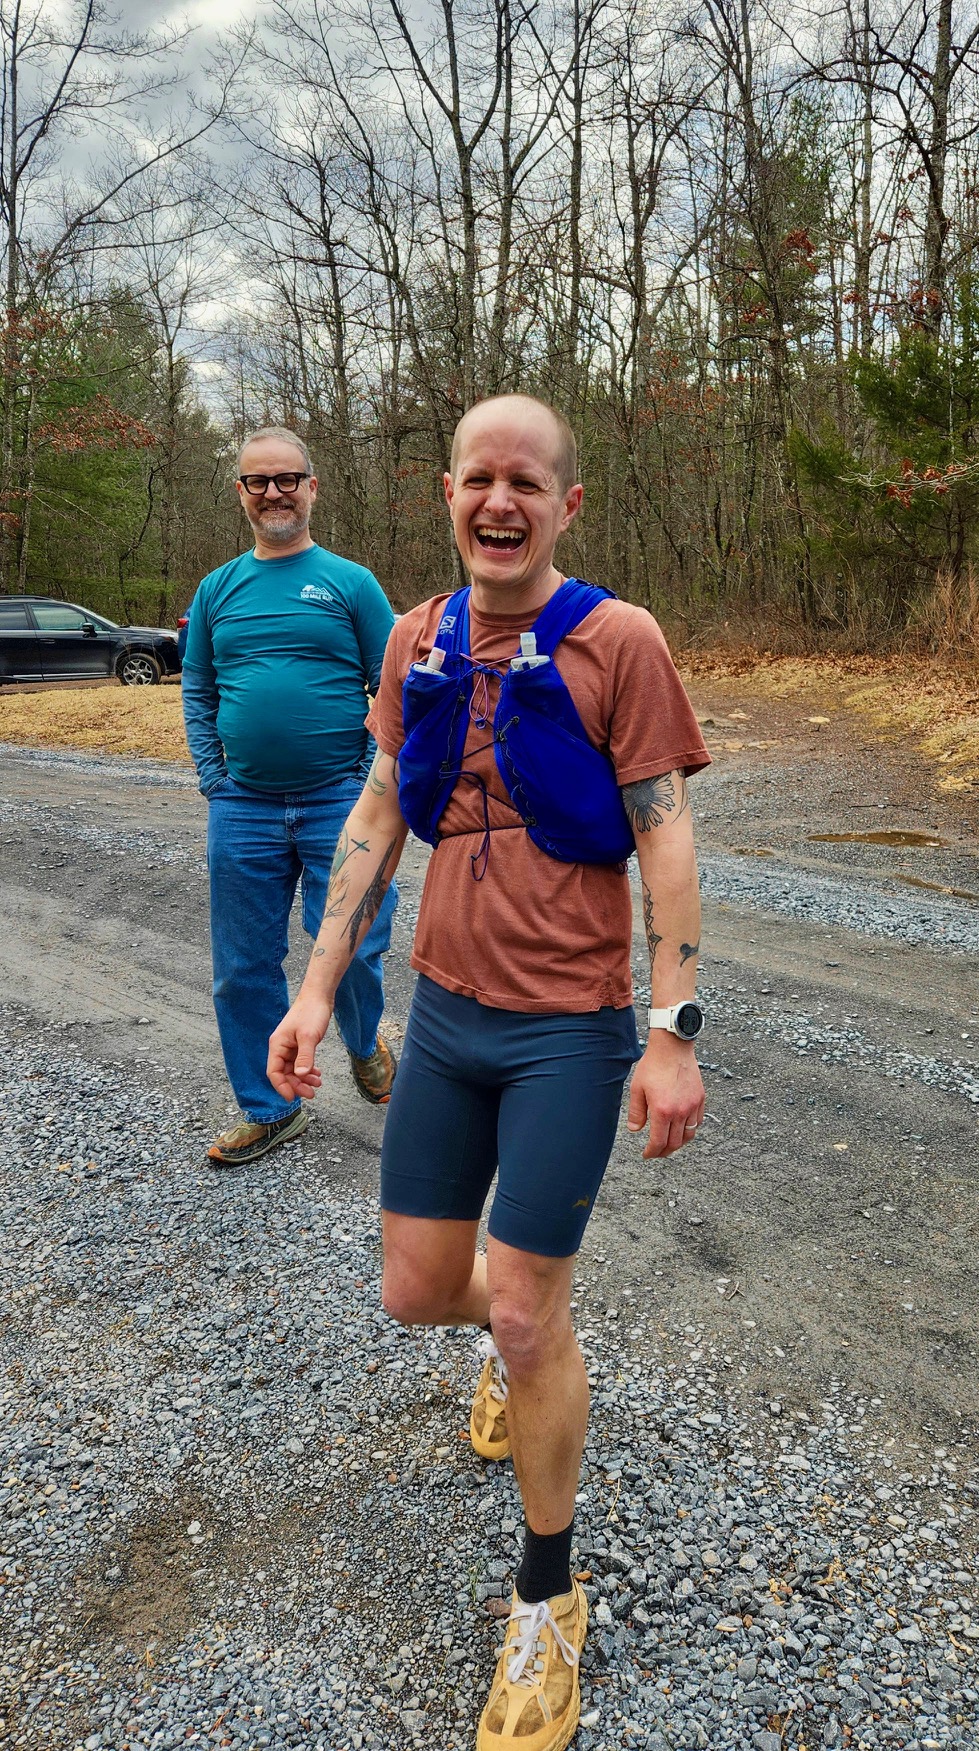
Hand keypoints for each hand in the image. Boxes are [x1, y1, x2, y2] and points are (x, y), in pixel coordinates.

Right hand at [267, 993, 333, 1100]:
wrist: (319, 997)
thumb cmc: (311, 1012)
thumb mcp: (309, 1036)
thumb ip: (305, 1057)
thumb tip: (300, 1076)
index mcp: (278, 1045)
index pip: (274, 1072)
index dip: (282, 1087)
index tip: (292, 1098)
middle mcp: (281, 1047)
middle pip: (284, 1074)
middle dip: (296, 1085)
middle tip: (311, 1093)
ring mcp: (291, 1047)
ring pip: (293, 1070)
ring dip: (304, 1079)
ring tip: (317, 1084)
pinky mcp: (300, 1045)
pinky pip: (301, 1063)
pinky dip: (308, 1070)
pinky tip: (317, 1074)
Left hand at [627, 1034, 704, 1158]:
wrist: (672, 1048)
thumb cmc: (653, 1065)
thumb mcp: (637, 1088)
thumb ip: (636, 1112)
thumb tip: (635, 1130)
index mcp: (662, 1111)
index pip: (659, 1142)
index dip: (652, 1152)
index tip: (646, 1154)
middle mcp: (680, 1111)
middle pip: (675, 1143)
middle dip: (664, 1151)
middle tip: (656, 1152)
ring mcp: (692, 1106)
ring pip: (689, 1135)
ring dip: (678, 1143)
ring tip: (669, 1143)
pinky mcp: (700, 1099)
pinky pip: (697, 1122)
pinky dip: (689, 1130)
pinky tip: (681, 1128)